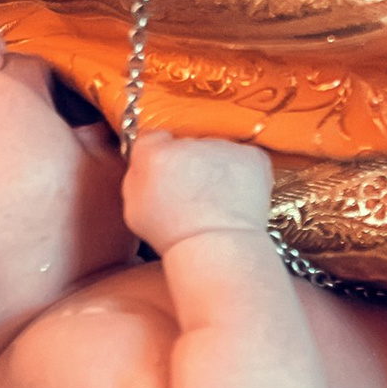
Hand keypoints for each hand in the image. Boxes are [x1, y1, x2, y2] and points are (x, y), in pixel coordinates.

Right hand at [124, 128, 272, 248]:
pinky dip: (243, 173)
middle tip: (194, 195)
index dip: (161, 157)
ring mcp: (223, 148)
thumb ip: (137, 176)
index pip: (155, 138)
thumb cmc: (175, 237)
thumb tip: (145, 160)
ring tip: (217, 202)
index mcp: (155, 154)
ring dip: (216, 167)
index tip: (167, 174)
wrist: (218, 249)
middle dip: (190, 163)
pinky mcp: (252, 156)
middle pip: (188, 143)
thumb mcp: (134, 210)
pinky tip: (236, 198)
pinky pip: (244, 157)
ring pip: (217, 150)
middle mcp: (189, 143)